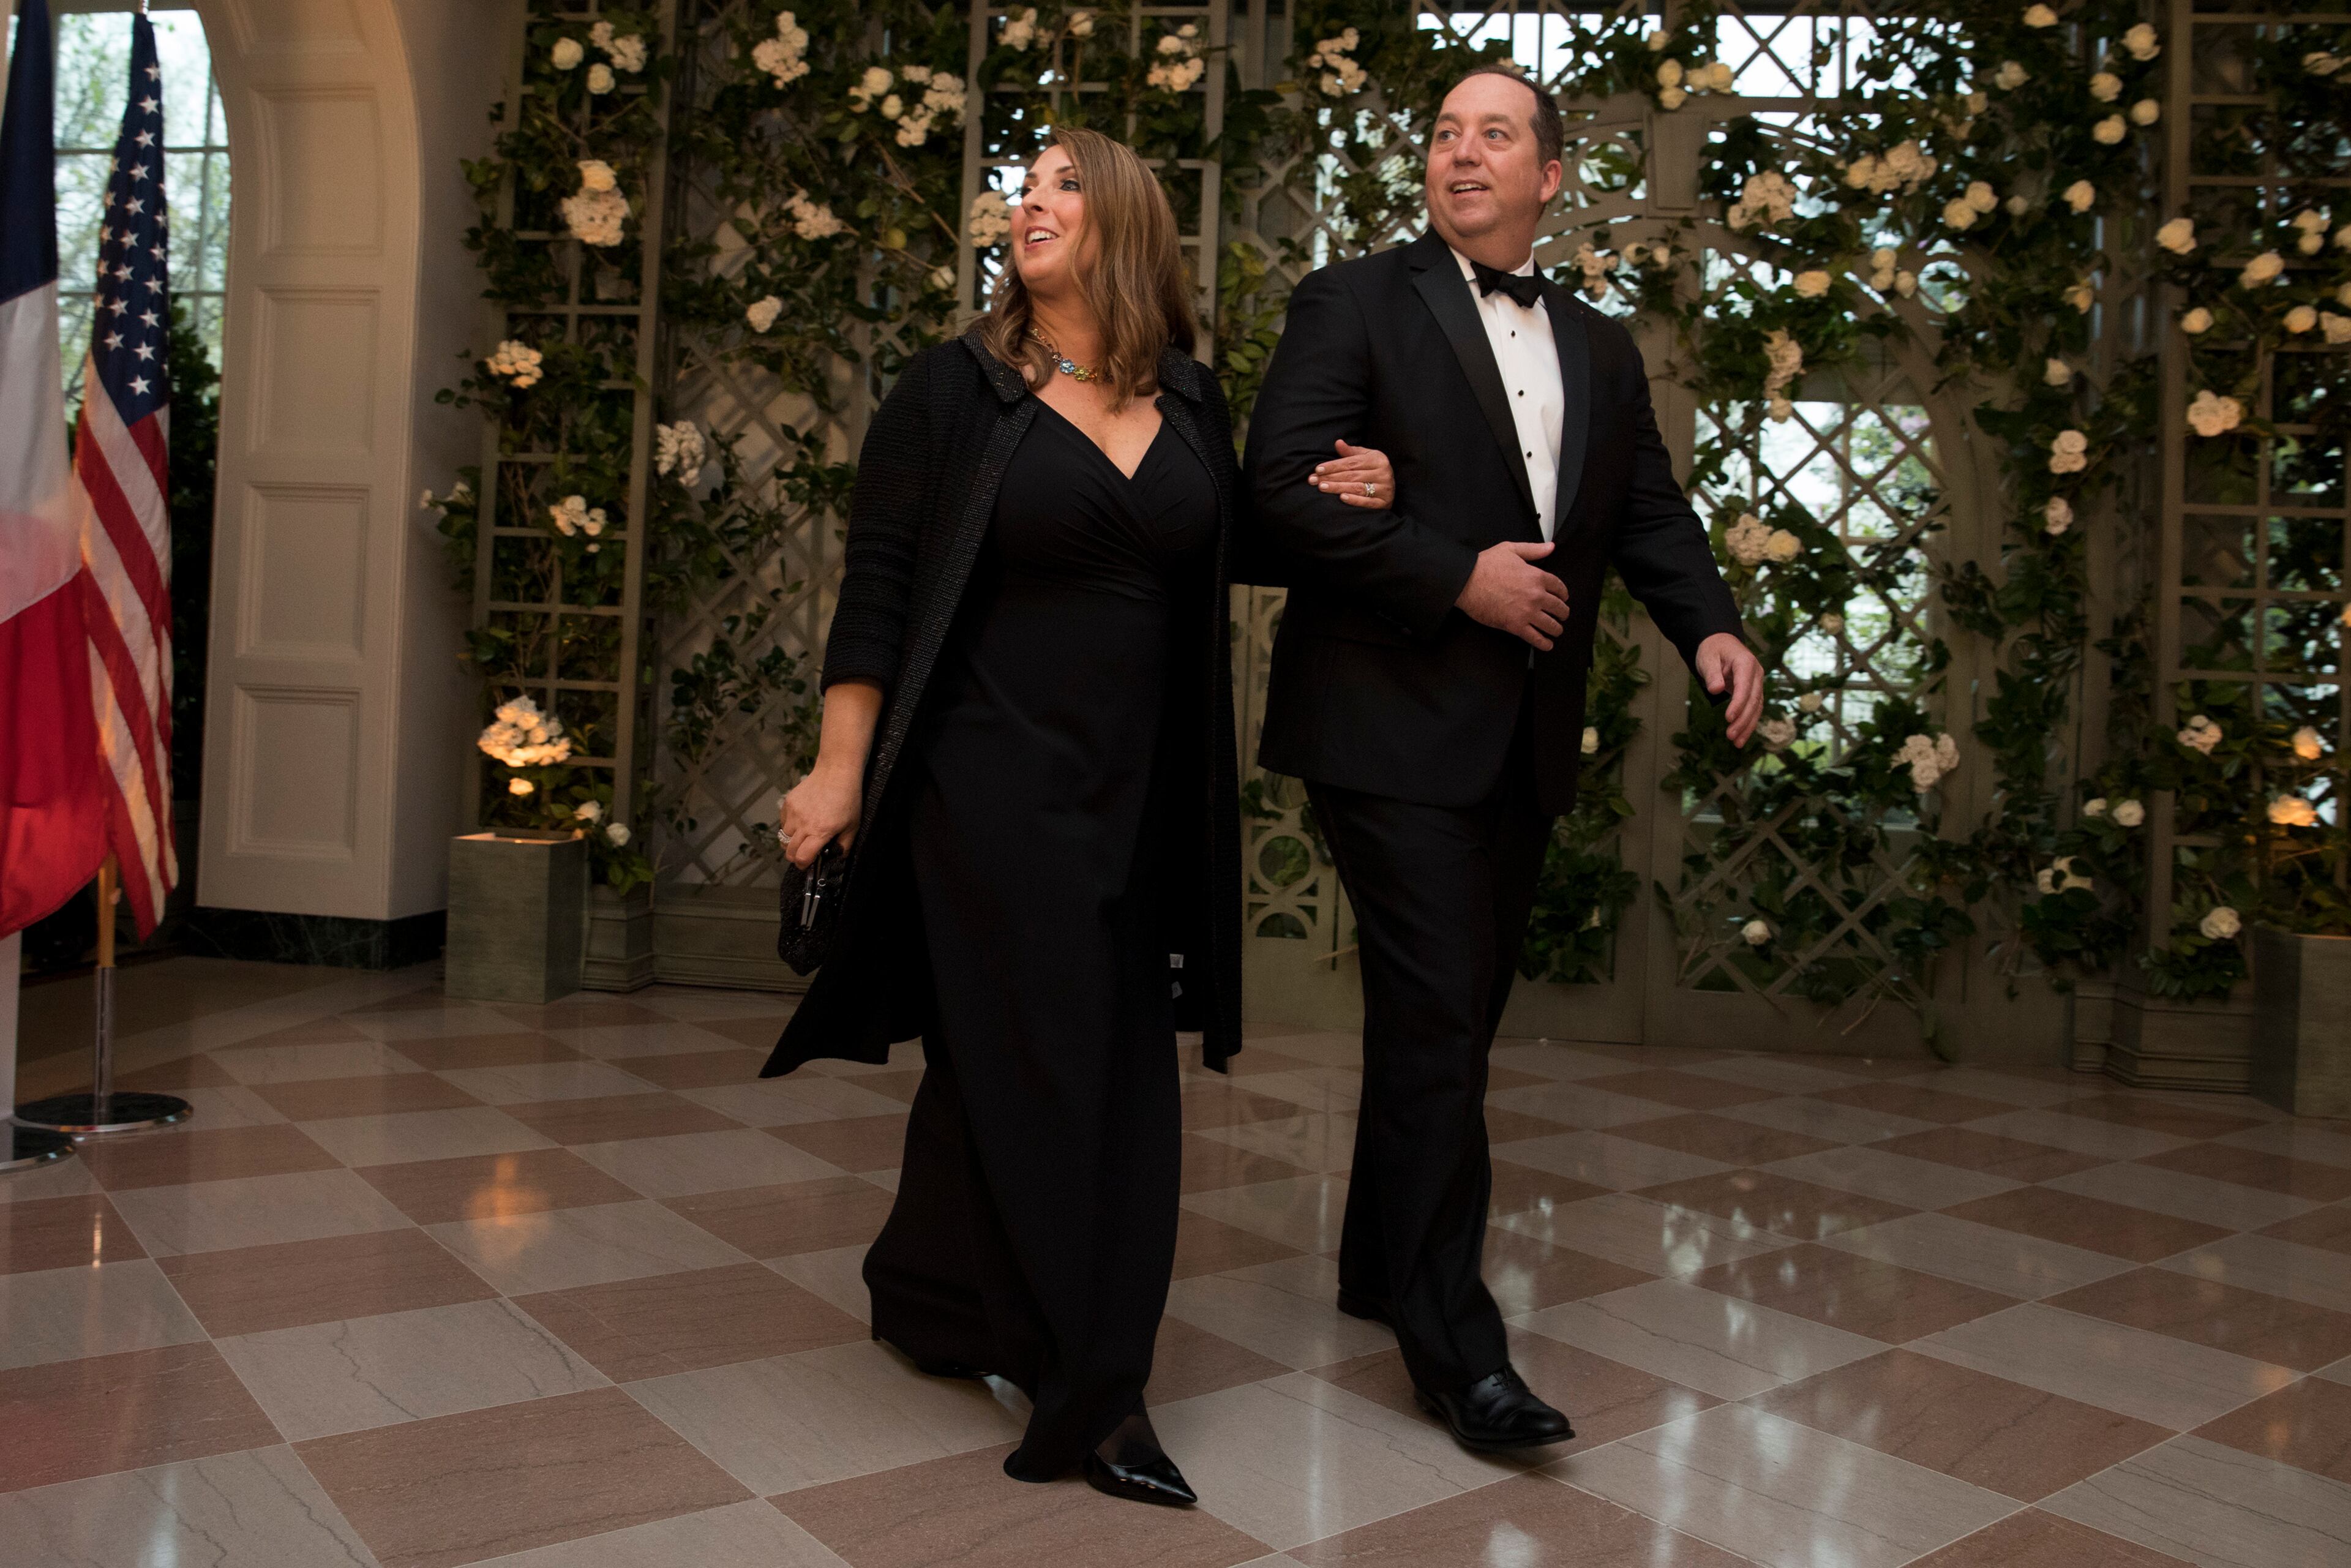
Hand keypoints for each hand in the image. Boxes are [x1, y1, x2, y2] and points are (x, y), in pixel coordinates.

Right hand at [777, 765, 861, 867]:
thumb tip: (836, 857)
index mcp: (820, 831)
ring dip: (791, 842)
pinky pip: (783, 822)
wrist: (835, 773)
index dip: (803, 865)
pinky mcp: (788, 803)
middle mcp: (803, 824)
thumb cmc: (848, 799)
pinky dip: (789, 827)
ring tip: (803, 837)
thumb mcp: (853, 826)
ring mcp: (793, 813)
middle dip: (796, 857)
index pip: (801, 857)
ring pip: (784, 837)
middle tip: (805, 853)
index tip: (808, 864)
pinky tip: (801, 822)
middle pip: (789, 851)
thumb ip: (844, 845)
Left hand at [1311, 439, 1395, 509]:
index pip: (1351, 463)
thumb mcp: (1366, 458)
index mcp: (1378, 460)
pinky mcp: (1384, 503)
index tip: (1317, 469)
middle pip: (1352, 475)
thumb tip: (1338, 442)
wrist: (1393, 489)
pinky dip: (1354, 500)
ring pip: (1357, 488)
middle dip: (1330, 477)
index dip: (1334, 465)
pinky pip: (1367, 502)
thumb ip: (1351, 452)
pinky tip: (1341, 498)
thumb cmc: (1374, 470)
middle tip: (1313, 480)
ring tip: (1322, 487)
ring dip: (1337, 488)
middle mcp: (1383, 473)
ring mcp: (1385, 489)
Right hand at [1455, 540, 1567, 650]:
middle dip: (1563, 613)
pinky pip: (1535, 638)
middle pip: (1559, 608)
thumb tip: (1551, 547)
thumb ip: (1533, 550)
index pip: (1559, 587)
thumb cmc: (1485, 565)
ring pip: (1551, 625)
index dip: (1564, 594)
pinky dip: (1544, 643)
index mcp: (1537, 576)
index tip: (1563, 598)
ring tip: (1556, 630)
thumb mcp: (1511, 549)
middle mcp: (1536, 595)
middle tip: (1562, 615)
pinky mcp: (1516, 626)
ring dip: (1556, 629)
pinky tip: (1547, 644)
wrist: (1467, 581)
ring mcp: (1527, 612)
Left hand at [1696, 632, 1764, 746]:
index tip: (1729, 718)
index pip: (1745, 686)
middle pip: (1753, 700)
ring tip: (1737, 743)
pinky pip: (1753, 709)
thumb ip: (1712, 673)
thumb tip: (1715, 690)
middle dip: (1743, 720)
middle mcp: (1756, 673)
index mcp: (1746, 663)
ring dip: (1747, 726)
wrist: (1720, 643)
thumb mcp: (1707, 658)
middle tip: (1731, 736)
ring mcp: (1757, 683)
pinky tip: (1741, 737)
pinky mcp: (1753, 691)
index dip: (1738, 703)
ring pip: (1756, 707)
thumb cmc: (1713, 650)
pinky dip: (1748, 723)